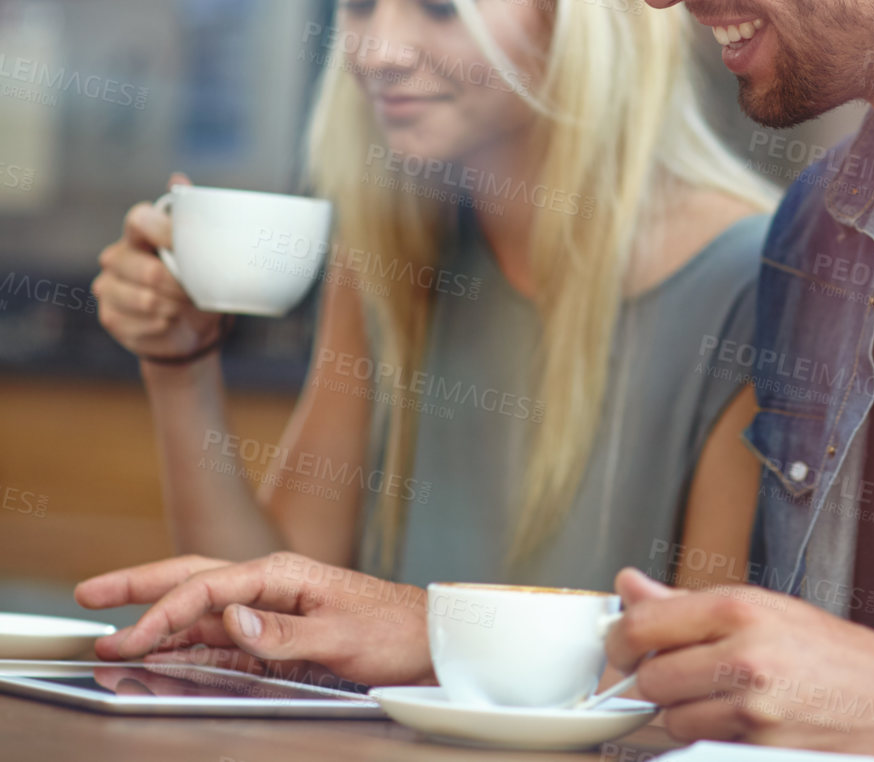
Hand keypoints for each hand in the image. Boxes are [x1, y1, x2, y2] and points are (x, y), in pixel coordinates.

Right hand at [74, 552, 435, 687]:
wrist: (431, 640)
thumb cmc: (394, 631)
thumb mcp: (341, 636)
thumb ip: (283, 633)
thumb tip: (230, 620)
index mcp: (284, 574)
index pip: (208, 588)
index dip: (162, 613)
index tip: (129, 639)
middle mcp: (273, 584)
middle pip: (193, 579)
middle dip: (140, 586)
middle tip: (90, 595)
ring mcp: (273, 607)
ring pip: (203, 608)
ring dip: (160, 619)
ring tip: (114, 633)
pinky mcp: (279, 632)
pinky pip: (224, 633)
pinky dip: (190, 640)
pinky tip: (166, 651)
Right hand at [92, 173, 224, 368]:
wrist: (191, 328)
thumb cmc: (197, 281)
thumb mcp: (202, 251)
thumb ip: (193, 217)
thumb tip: (178, 178)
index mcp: (138, 234)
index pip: (140, 220)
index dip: (166, 232)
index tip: (190, 248)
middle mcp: (117, 257)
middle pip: (149, 271)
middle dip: (182, 285)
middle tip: (201, 291)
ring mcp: (109, 288)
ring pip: (148, 300)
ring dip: (179, 308)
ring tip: (191, 306)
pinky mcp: (110, 317)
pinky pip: (145, 324)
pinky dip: (169, 326)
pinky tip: (176, 322)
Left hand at [605, 568, 873, 754]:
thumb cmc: (835, 651)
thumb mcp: (766, 607)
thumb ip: (690, 603)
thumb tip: (630, 586)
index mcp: (741, 610)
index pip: (643, 625)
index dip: (621, 640)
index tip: (624, 645)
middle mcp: (743, 656)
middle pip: (650, 679)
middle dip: (659, 681)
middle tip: (686, 674)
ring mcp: (751, 707)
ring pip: (671, 719)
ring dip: (685, 713)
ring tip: (725, 697)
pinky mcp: (758, 747)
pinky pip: (702, 744)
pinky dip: (711, 737)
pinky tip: (742, 721)